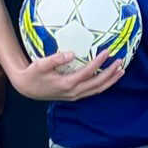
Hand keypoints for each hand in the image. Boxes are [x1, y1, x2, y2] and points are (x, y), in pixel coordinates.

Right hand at [9, 49, 125, 103]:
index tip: (107, 52)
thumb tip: (71, 53)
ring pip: (97, 90)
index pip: (88, 72)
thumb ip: (56, 59)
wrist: (26, 88)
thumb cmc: (33, 74)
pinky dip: (103, 85)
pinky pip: (92, 91)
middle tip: (121, 62)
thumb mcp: (40, 64)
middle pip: (97, 84)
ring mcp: (74, 96)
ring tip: (121, 71)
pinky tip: (107, 78)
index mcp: (67, 84)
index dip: (99, 62)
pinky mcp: (73, 96)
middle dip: (110, 73)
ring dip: (110, 81)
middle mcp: (73, 92)